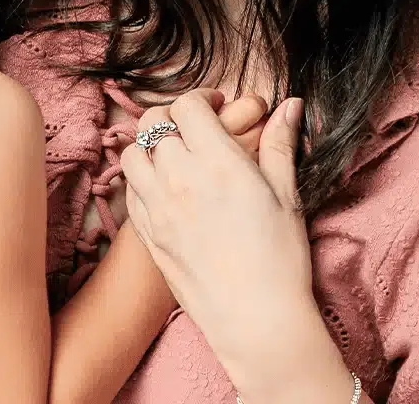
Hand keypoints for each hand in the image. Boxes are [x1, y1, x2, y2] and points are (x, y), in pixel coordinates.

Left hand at [121, 93, 352, 403]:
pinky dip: (140, 179)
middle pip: (152, 122)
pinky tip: (162, 186)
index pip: (187, 105)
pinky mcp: (147, 234)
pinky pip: (128, 191)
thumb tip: (290, 103)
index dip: (201, 97)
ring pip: (131, 153)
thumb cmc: (280, 258)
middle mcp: (180, 178)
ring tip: (172, 154)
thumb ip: (280, 143)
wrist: (257, 321)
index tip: (216, 105)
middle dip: (172, 115)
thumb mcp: (287, 194)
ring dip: (148, 145)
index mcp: (218, 162)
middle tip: (193, 126)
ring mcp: (158, 207)